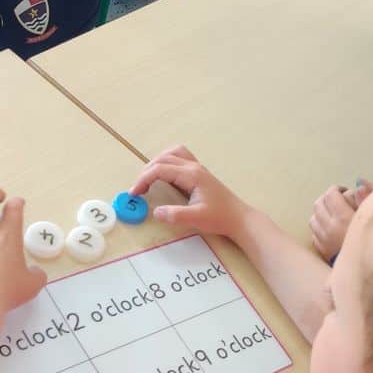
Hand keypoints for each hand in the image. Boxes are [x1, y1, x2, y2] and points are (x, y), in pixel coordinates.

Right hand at [128, 145, 251, 236]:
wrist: (239, 218)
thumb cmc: (219, 218)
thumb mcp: (196, 219)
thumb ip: (175, 215)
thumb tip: (156, 212)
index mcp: (191, 175)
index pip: (160, 169)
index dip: (143, 180)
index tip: (134, 194)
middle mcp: (193, 167)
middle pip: (163, 159)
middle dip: (146, 172)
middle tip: (138, 190)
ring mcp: (197, 168)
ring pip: (172, 154)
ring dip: (157, 163)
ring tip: (148, 179)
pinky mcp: (199, 174)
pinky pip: (179, 159)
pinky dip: (167, 163)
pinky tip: (164, 177)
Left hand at [309, 179, 372, 261]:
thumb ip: (369, 197)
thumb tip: (359, 183)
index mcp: (343, 218)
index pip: (330, 194)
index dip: (337, 189)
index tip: (345, 191)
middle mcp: (329, 229)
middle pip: (318, 204)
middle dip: (327, 199)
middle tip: (338, 200)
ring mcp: (324, 241)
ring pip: (312, 219)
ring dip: (321, 214)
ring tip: (333, 214)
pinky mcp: (323, 252)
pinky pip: (314, 235)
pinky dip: (320, 229)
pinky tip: (330, 229)